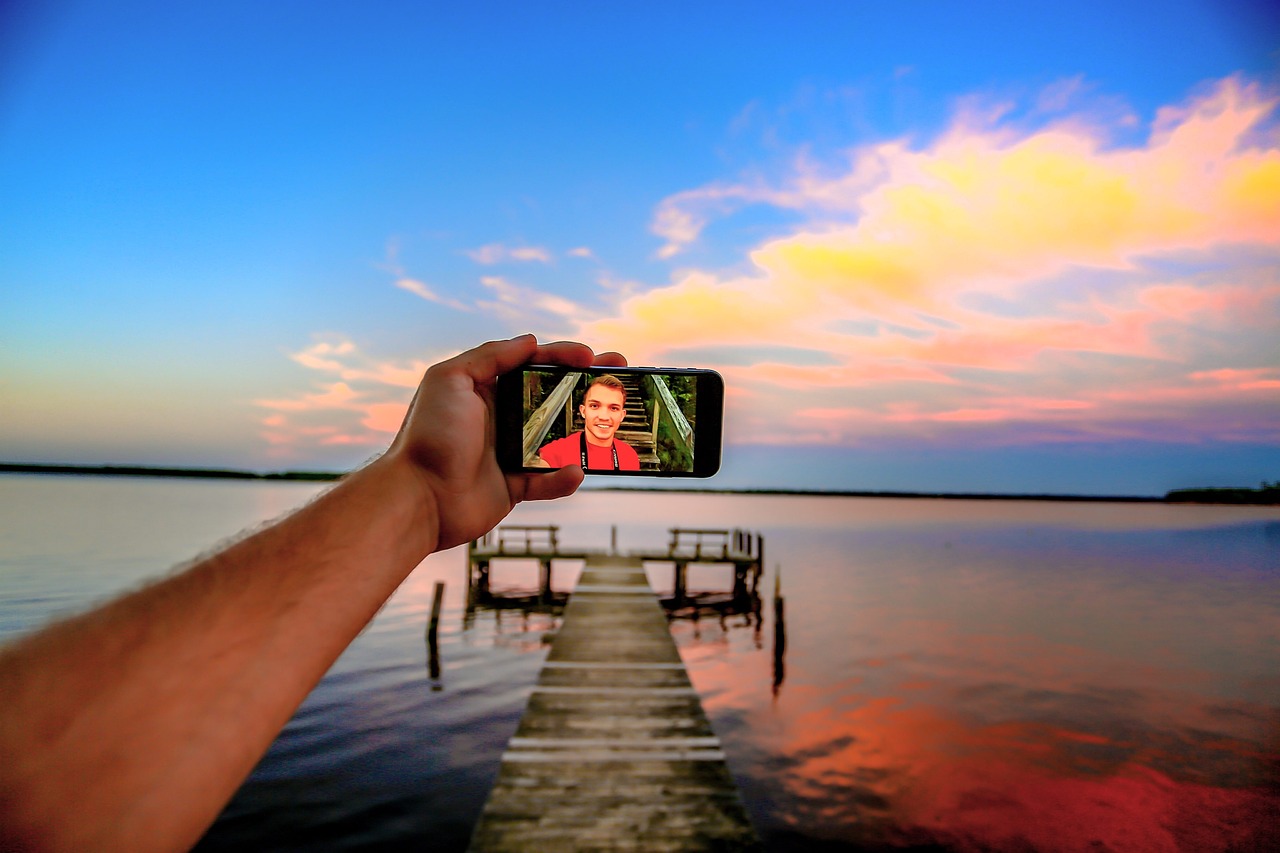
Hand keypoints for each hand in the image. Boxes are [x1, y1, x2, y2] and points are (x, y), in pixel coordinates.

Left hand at [389, 334, 625, 551]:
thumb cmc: (429, 435)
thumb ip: (490, 356)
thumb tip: (530, 341)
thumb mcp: (451, 379)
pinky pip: (548, 480)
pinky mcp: (513, 487)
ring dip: (587, 432)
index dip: (564, 357)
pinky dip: (563, 478)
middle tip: (622, 378)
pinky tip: (575, 471)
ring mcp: (509, 453)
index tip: (591, 356)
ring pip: (558, 439)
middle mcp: (501, 418)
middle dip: (589, 388)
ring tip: (613, 424)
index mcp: (486, 389)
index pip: (533, 366)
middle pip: (555, 398)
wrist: (417, 498)